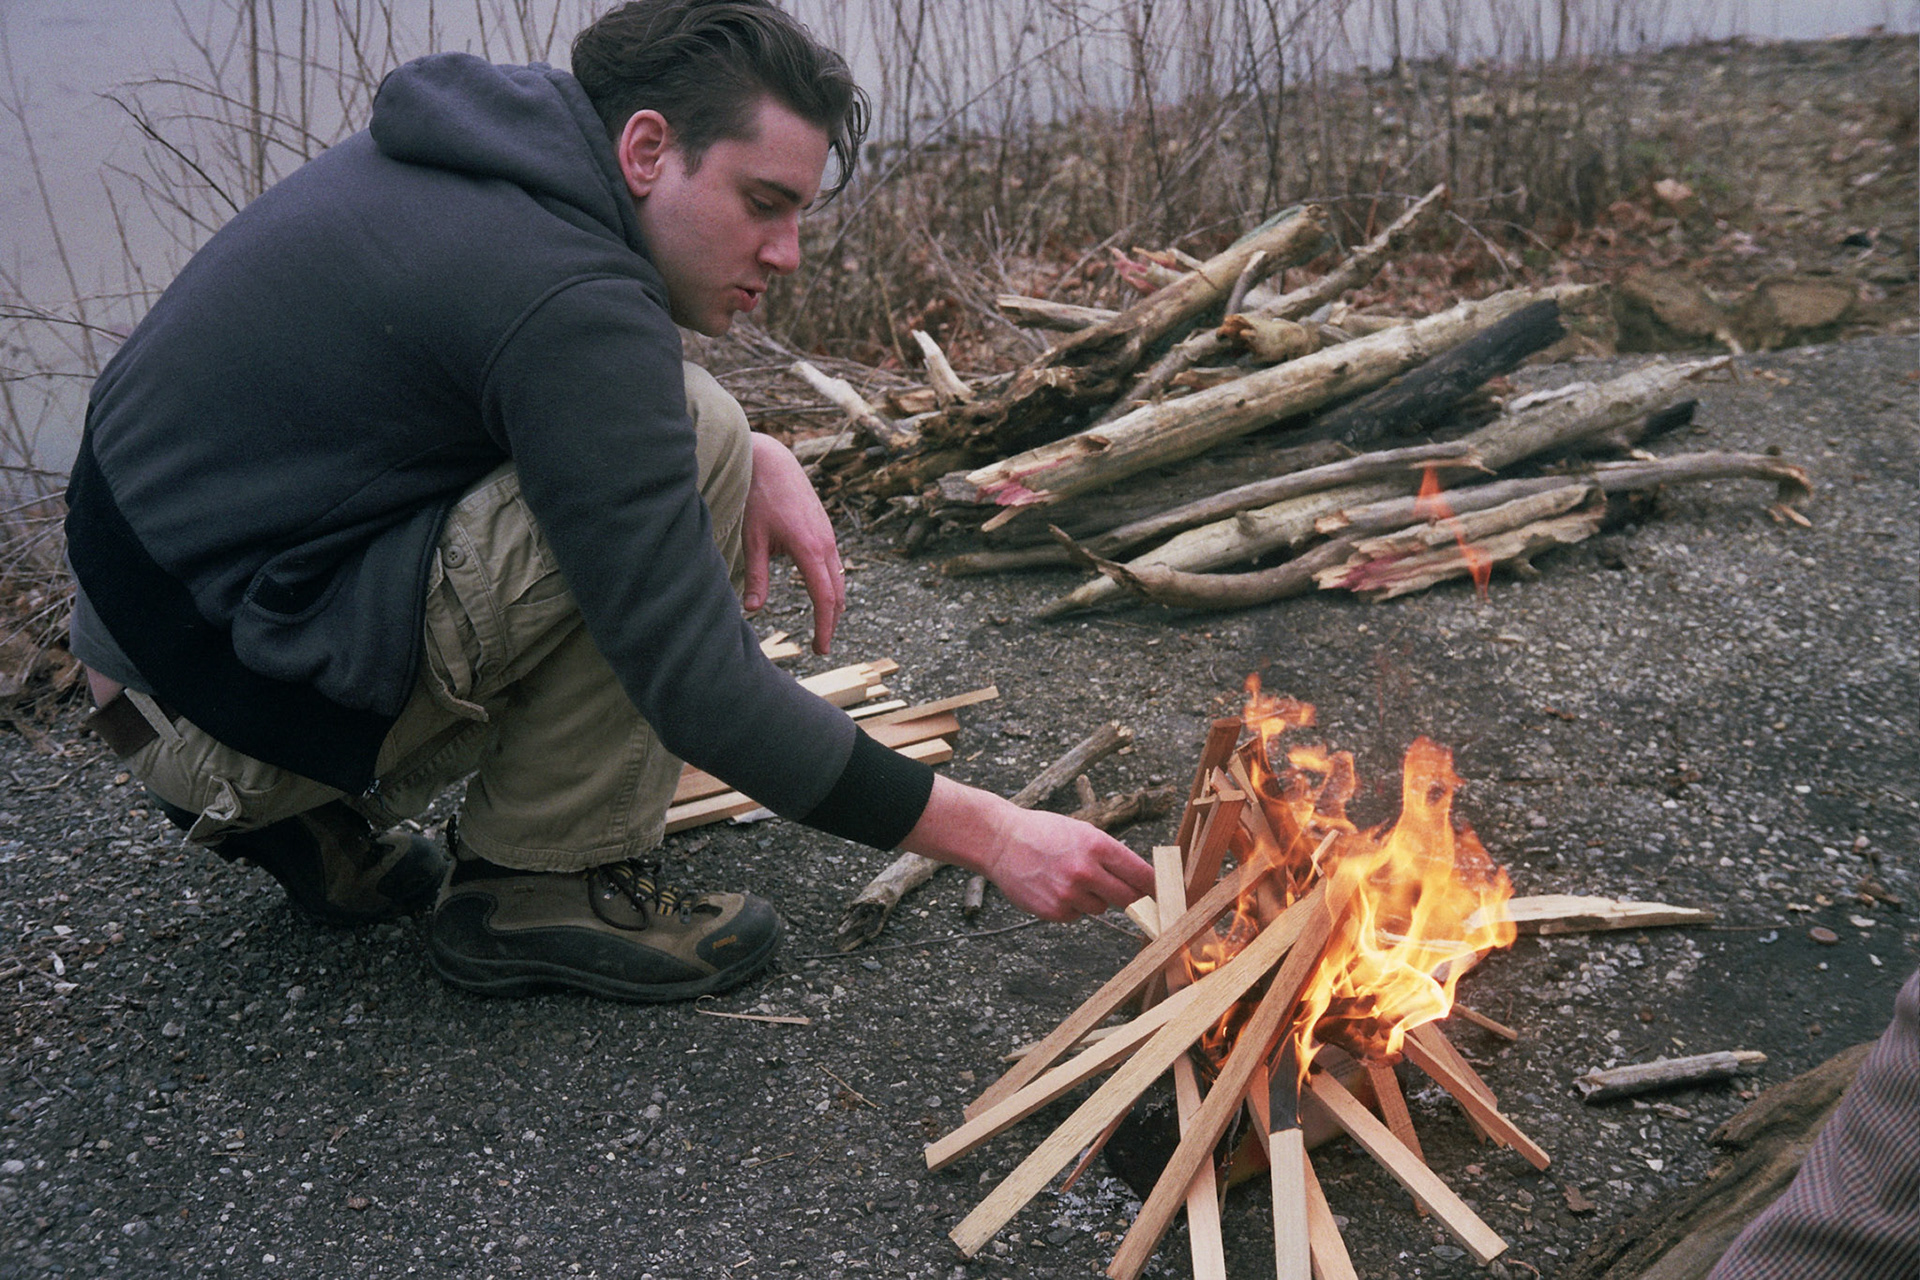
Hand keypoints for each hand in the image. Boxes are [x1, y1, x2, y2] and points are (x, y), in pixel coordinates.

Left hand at [741, 433, 843, 653]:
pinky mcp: (825, 529)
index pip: (824, 599)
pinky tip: (821, 592)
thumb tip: (752, 609)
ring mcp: (829, 535)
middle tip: (821, 645)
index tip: (821, 649)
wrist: (773, 461)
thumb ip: (755, 576)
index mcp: (809, 549)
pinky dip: (831, 584)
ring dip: (833, 603)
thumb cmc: (759, 497)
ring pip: (839, 578)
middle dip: (832, 621)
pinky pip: (834, 564)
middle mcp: (825, 544)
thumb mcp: (753, 539)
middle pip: (837, 593)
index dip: (825, 627)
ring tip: (823, 624)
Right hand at [901, 776, 1155, 923]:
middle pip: (1128, 898)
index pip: (1141, 874)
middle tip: (1131, 895)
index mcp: (1097, 845)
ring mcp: (1069, 893)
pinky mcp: (1054, 911)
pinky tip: (1054, 888)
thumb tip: (1143, 880)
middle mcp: (1086, 871)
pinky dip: (1072, 906)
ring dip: (1095, 898)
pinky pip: (1077, 915)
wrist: (1000, 841)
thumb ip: (1111, 855)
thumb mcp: (1082, 832)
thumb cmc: (1045, 833)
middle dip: (1133, 898)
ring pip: (1101, 907)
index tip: (1167, 895)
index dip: (1157, 887)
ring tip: (1071, 878)